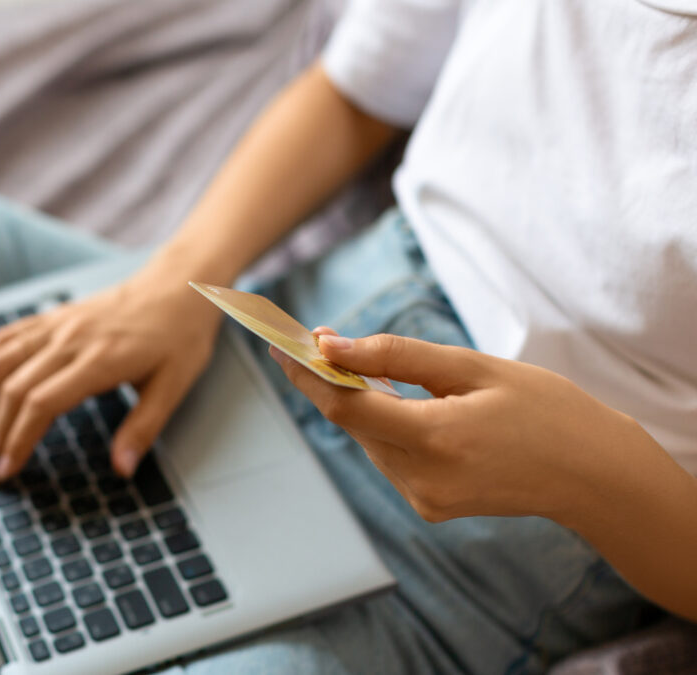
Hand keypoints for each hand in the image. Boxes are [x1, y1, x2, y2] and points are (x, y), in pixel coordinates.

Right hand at [0, 261, 223, 482]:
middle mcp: (71, 338)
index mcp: (100, 359)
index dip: (18, 439)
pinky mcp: (54, 316)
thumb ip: (144, 428)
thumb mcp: (174, 387)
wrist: (179, 286)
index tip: (8, 469)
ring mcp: (59, 324)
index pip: (42, 403)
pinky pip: (8, 337)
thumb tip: (122, 469)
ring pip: (2, 360)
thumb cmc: (180, 336)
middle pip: (15, 387)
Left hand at [269, 328, 652, 524]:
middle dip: (331, 380)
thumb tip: (333, 345)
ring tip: (374, 368)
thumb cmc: (544, 410)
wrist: (594, 475)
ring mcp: (424, 499)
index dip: (306, 372)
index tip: (280, 344)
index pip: (344, 404)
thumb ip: (397, 356)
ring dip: (362, 402)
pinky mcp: (430, 507)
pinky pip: (390, 456)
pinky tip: (409, 406)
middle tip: (321, 340)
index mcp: (435, 439)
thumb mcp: (473, 368)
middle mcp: (421, 478)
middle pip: (352, 421)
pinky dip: (388, 426)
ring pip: (369, 438)